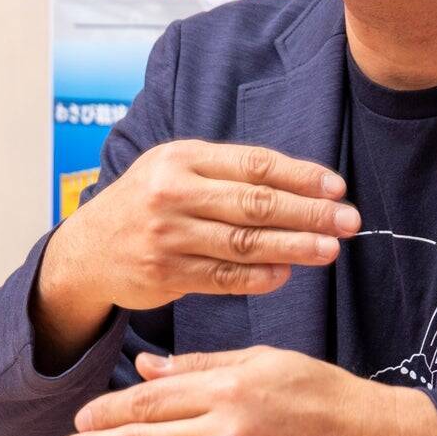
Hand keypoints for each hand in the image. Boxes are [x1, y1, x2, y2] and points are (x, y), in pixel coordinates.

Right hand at [45, 140, 360, 314]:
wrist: (87, 250)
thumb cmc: (148, 203)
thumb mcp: (175, 170)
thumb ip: (228, 173)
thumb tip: (302, 184)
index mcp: (181, 157)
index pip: (254, 164)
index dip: (301, 176)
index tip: (337, 188)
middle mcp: (172, 192)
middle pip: (255, 203)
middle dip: (308, 212)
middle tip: (348, 221)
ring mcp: (167, 235)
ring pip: (244, 242)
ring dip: (293, 247)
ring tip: (329, 249)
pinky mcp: (164, 273)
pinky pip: (223, 278)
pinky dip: (259, 278)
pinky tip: (286, 275)